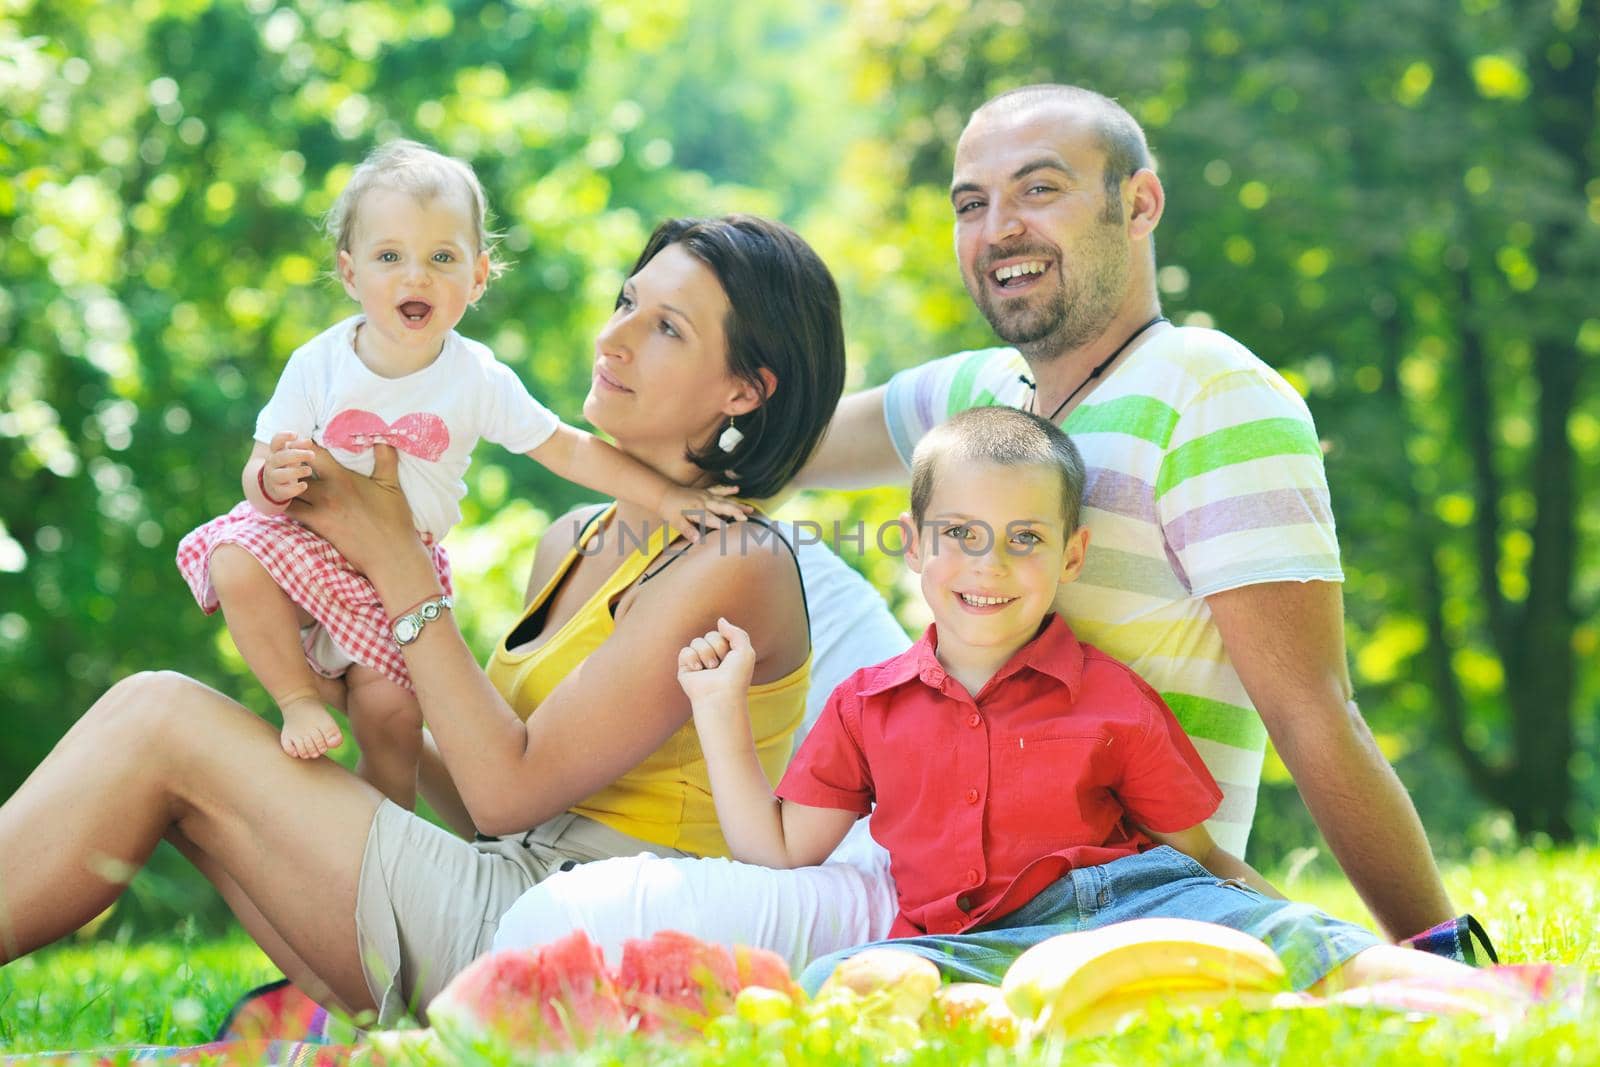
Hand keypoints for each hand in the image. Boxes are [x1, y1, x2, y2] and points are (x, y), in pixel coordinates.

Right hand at [262, 431, 314, 503]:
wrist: (271, 485)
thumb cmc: (286, 465)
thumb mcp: (291, 454)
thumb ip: (300, 447)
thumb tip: (309, 441)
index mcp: (275, 452)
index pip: (275, 442)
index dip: (283, 437)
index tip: (295, 434)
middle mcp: (272, 464)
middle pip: (281, 457)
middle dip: (297, 455)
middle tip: (312, 455)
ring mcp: (273, 478)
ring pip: (281, 475)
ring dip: (296, 472)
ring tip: (309, 470)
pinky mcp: (277, 491)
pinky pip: (284, 491)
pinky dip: (295, 489)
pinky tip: (304, 485)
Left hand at [288, 441, 428, 583]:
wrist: (390, 553)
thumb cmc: (393, 518)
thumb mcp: (391, 485)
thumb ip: (386, 459)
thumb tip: (385, 439)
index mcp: (343, 478)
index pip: (314, 454)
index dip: (303, 445)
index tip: (301, 442)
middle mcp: (327, 492)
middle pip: (294, 471)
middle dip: (289, 465)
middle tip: (287, 461)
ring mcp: (319, 511)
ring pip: (288, 492)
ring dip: (284, 485)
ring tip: (284, 480)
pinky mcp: (317, 528)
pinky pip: (292, 513)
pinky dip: (287, 505)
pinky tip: (287, 501)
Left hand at [660, 484, 748, 543]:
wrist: (664, 495)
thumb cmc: (670, 510)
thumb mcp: (676, 522)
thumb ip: (688, 530)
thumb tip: (697, 540)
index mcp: (697, 510)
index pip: (711, 519)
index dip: (720, 524)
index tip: (730, 530)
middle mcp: (704, 502)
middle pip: (722, 507)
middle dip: (735, 512)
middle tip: (747, 518)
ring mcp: (706, 495)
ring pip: (724, 499)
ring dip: (737, 504)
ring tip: (750, 509)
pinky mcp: (705, 492)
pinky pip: (718, 490)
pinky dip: (727, 490)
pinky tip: (736, 489)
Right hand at [676, 617, 756, 714]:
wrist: (721, 695)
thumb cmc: (736, 676)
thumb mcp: (745, 651)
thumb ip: (736, 632)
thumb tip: (720, 620)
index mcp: (726, 653)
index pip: (721, 633)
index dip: (726, 642)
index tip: (730, 657)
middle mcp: (712, 657)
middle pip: (709, 635)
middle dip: (717, 647)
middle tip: (720, 665)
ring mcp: (698, 662)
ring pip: (697, 641)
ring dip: (706, 654)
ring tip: (710, 670)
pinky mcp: (685, 668)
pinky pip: (685, 651)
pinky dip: (692, 659)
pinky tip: (697, 671)